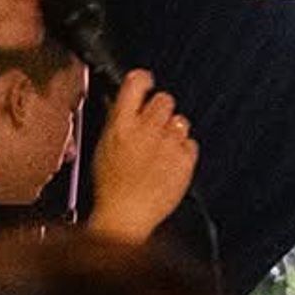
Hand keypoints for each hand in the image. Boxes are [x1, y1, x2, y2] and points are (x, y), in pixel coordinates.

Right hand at [86, 68, 197, 242]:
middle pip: (165, 99)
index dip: (143, 79)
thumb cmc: (111, 186)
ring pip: (181, 120)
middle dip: (161, 108)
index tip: (146, 81)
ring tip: (162, 149)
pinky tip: (169, 163)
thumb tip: (128, 104)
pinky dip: (183, 151)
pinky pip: (191, 143)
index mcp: (121, 124)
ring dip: (173, 130)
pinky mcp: (185, 160)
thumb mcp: (104, 146)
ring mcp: (169, 144)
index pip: (137, 83)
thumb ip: (119, 121)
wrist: (126, 215)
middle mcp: (147, 130)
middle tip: (156, 124)